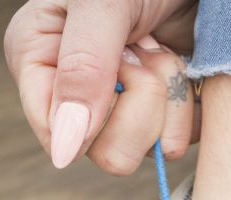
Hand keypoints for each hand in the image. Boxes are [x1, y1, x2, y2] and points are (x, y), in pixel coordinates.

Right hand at [4, 0, 198, 172]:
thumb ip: (82, 69)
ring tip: (163, 49)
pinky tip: (184, 65)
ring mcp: (120, 109)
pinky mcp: (160, 115)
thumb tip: (62, 152)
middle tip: (147, 51)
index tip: (119, 64)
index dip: (95, 116)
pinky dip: (190, 104)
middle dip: (140, 101)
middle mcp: (75, 94)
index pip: (58, 136)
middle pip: (108, 153)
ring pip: (147, 151)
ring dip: (168, 96)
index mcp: (40, 61)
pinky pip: (179, 142)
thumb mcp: (102, 3)